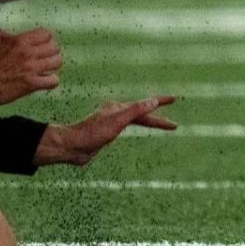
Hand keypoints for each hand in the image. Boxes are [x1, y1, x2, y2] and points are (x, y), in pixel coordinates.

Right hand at [0, 27, 61, 105]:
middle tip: (45, 55)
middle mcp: (29, 53)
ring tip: (46, 67)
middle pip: (55, 47)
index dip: (46, 38)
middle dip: (51, 51)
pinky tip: (45, 80)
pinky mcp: (32, 84)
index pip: (46, 34)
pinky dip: (51, 81)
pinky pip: (53, 81)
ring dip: (53, 64)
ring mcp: (32, 69)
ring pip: (57, 62)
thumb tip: (8, 35)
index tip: (41, 43)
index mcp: (19, 41)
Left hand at [34, 96, 176, 166]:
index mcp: (119, 108)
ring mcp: (110, 123)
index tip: (174, 98)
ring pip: (133, 121)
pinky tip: (129, 128)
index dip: (160, 102)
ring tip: (156, 123)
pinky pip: (124, 128)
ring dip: (145, 121)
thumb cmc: (92, 134)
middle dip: (157, 118)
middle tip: (173, 125)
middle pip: (141, 114)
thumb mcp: (117, 121)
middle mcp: (115, 113)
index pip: (145, 105)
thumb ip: (135, 110)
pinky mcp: (104, 134)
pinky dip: (132, 127)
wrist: (70, 147)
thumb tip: (153, 101)